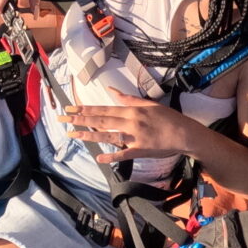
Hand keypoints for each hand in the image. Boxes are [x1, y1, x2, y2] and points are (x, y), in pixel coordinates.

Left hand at [63, 99, 197, 161]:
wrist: (184, 133)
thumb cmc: (167, 117)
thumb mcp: (148, 104)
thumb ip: (128, 98)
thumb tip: (111, 89)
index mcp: (132, 110)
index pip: (104, 108)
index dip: (86, 108)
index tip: (71, 107)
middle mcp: (130, 122)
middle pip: (102, 120)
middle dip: (81, 119)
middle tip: (64, 118)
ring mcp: (134, 137)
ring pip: (108, 136)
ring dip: (89, 135)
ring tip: (73, 134)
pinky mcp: (140, 151)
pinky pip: (123, 154)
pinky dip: (111, 156)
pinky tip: (98, 157)